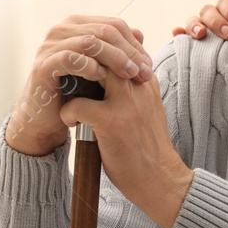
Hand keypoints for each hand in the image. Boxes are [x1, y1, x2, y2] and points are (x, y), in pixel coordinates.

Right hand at [6, 15, 152, 157]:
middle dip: (129, 52)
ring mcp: (50, 45)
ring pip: (91, 42)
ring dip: (115, 58)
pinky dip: (89, 66)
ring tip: (129, 76)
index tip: (148, 66)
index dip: (135, 44)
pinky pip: (70, 58)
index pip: (114, 25)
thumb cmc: (77, 93)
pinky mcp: (43, 65)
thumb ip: (119, 51)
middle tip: (143, 73)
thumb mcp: (103, 70)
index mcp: (78, 25)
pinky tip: (102, 78)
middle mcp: (62, 30)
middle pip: (105, 31)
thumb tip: (141, 33)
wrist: (48, 119)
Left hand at [58, 56, 194, 227]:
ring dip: (74, 78)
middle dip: (82, 57)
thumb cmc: (147, 147)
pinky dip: (68, 111)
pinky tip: (71, 121)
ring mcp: (126, 103)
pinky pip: (78, 104)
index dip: (94, 51)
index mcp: (146, 81)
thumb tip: (111, 71)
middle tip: (66, 70)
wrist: (161, 179)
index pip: (119, 47)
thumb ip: (132, 88)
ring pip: (93, 69)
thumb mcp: (145, 108)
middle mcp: (139, 86)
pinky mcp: (112, 122)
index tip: (78, 64)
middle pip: (106, 50)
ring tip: (66, 91)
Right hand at [174, 0, 227, 40]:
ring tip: (201, 34)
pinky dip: (179, 33)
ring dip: (194, 25)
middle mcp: (215, 15)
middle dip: (217, 22)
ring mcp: (204, 27)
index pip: (225, 3)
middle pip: (208, 11)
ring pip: (193, 20)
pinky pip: (183, 35)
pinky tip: (176, 34)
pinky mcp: (196, 42)